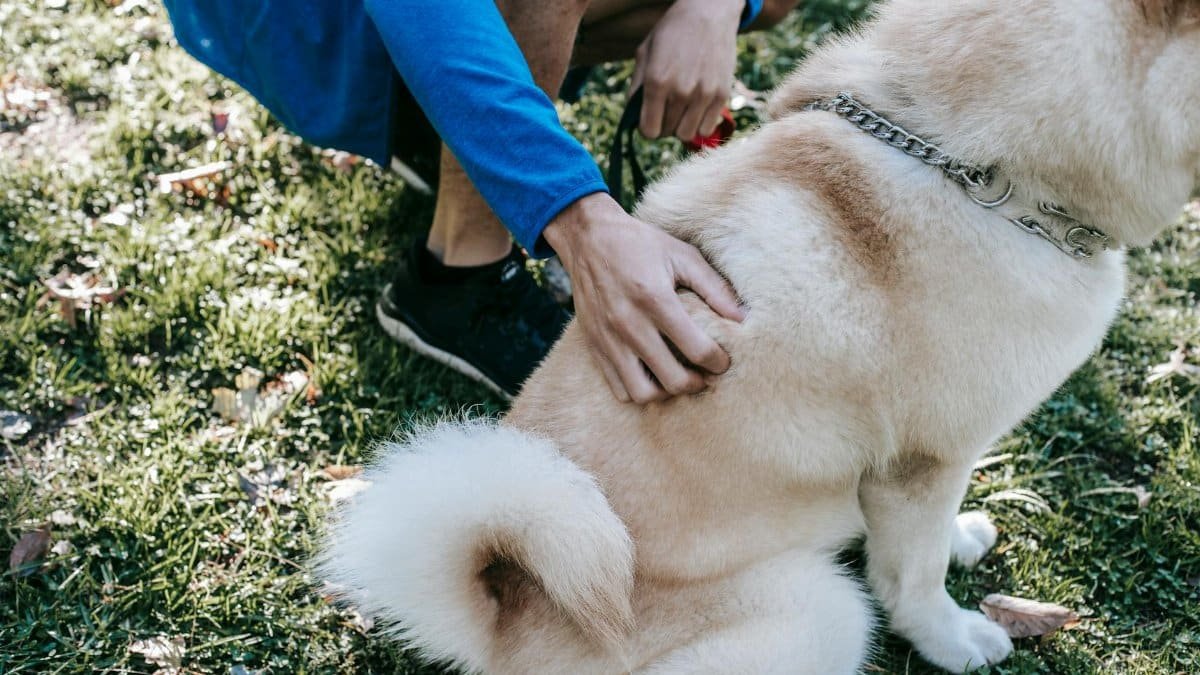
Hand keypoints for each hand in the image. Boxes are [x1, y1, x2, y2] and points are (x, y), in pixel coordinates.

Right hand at [543, 193, 744, 403]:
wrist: (587, 238)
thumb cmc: (640, 243)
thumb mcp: (682, 256)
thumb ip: (715, 287)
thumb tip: (742, 318)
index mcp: (655, 299)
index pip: (697, 350)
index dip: (718, 362)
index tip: (723, 361)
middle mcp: (630, 324)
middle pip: (672, 380)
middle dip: (697, 384)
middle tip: (705, 375)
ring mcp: (608, 340)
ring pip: (642, 393)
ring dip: (666, 393)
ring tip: (678, 378)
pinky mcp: (594, 347)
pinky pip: (618, 387)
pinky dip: (639, 390)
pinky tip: (652, 374)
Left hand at [633, 0, 742, 140]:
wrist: (708, 13)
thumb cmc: (672, 32)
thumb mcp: (645, 53)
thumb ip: (636, 87)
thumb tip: (633, 118)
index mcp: (656, 81)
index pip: (648, 130)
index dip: (646, 127)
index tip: (649, 119)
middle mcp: (681, 91)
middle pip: (667, 132)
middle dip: (663, 125)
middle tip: (665, 110)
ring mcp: (703, 94)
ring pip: (687, 135)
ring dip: (681, 126)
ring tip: (680, 110)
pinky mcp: (721, 94)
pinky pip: (706, 128)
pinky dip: (699, 123)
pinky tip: (696, 108)